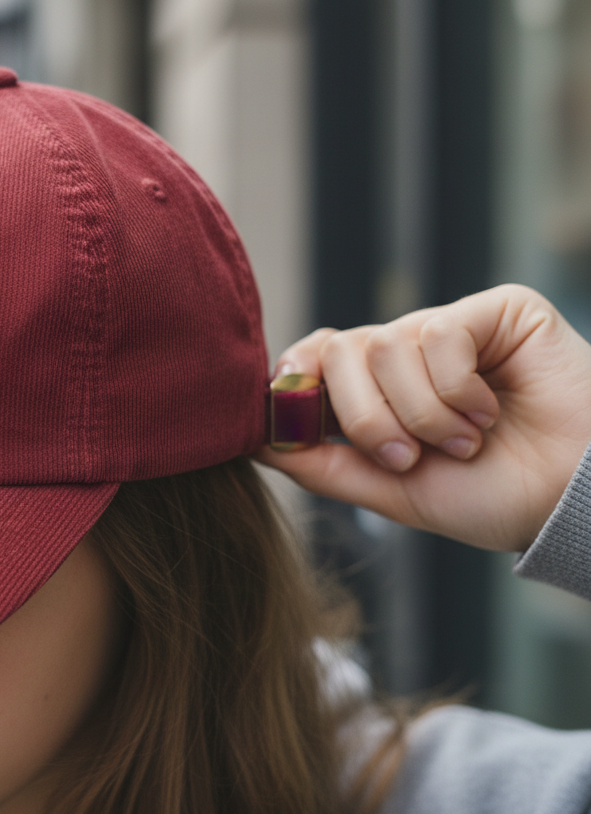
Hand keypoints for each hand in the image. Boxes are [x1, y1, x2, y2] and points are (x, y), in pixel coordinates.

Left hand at [256, 284, 590, 551]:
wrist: (569, 503)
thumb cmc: (488, 498)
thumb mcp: (388, 490)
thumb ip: (321, 463)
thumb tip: (255, 440)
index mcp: (376, 391)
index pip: (311, 359)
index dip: (299, 386)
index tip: (309, 425)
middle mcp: (405, 353)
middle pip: (338, 352)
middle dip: (365, 416)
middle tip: (409, 456)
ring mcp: (447, 328)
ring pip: (384, 346)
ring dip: (422, 412)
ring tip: (466, 441)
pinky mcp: (495, 311)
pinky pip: (436, 334)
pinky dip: (458, 389)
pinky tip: (490, 411)